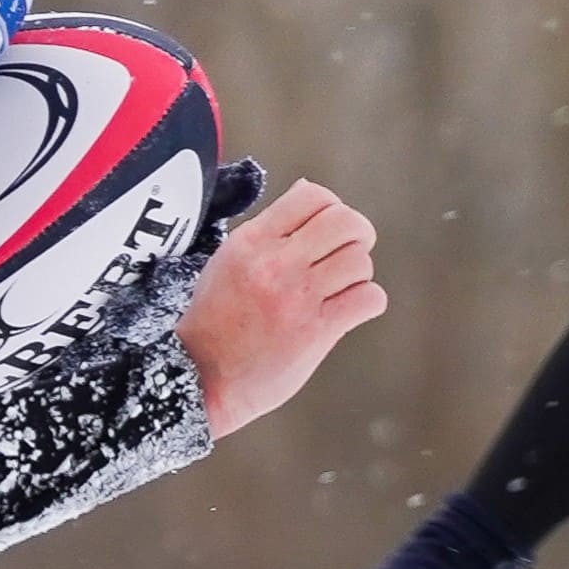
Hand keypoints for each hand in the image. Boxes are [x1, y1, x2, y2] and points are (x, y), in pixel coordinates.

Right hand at [177, 179, 384, 435]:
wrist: (201, 376)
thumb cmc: (215, 320)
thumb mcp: (229, 260)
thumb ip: (269, 231)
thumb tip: (309, 192)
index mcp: (252, 241)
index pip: (313, 196)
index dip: (332, 208)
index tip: (328, 231)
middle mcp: (276, 263)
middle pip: (346, 222)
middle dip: (358, 235)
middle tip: (350, 253)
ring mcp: (297, 297)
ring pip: (360, 261)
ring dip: (359, 273)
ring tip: (341, 288)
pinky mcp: (316, 331)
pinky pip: (368, 299)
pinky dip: (367, 302)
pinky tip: (350, 310)